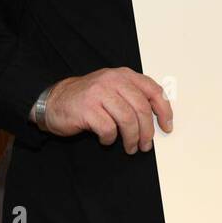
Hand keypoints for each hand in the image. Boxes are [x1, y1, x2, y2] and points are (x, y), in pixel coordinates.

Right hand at [39, 67, 172, 151]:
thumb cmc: (88, 99)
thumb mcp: (113, 89)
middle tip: (145, 145)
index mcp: (124, 75)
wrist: (54, 100)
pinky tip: (106, 140)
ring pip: (127, 120)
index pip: (153, 90)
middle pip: (141, 108)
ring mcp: (99, 93)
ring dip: (132, 139)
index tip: (166, 126)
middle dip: (147, 131)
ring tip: (130, 147)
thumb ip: (134, 96)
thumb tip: (158, 118)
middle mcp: (113, 80)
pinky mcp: (87, 109)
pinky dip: (110, 139)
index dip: (164, 110)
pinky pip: (108, 129)